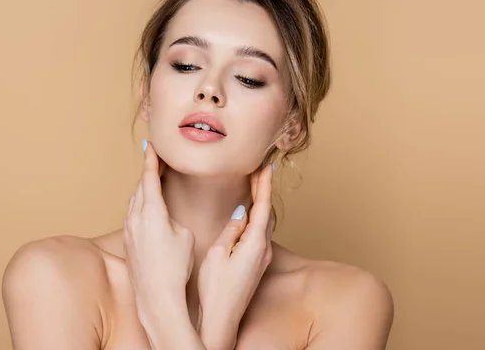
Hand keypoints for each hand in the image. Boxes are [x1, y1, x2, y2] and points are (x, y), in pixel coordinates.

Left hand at [123, 140, 194, 322]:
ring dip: (143, 188)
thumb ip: (175, 218)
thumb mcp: (185, 235)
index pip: (150, 177)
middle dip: (148, 171)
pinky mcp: (127, 241)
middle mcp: (135, 217)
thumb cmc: (175, 267)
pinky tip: (147, 207)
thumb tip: (168, 217)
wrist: (155, 296)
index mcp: (152, 211)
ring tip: (153, 180)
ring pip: (135, 200)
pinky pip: (132, 214)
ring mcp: (128, 229)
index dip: (152, 159)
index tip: (151, 145)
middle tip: (157, 159)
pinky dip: (140, 204)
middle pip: (140, 186)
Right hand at [197, 164, 274, 349]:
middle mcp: (264, 249)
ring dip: (261, 202)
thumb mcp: (218, 253)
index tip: (267, 165)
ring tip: (255, 184)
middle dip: (263, 189)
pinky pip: (260, 233)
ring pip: (265, 222)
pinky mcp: (257, 264)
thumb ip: (232, 230)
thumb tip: (240, 212)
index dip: (264, 184)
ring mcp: (262, 257)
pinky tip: (250, 212)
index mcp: (255, 244)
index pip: (263, 206)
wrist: (222, 320)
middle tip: (260, 168)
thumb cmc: (216, 289)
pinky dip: (257, 217)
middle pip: (268, 211)